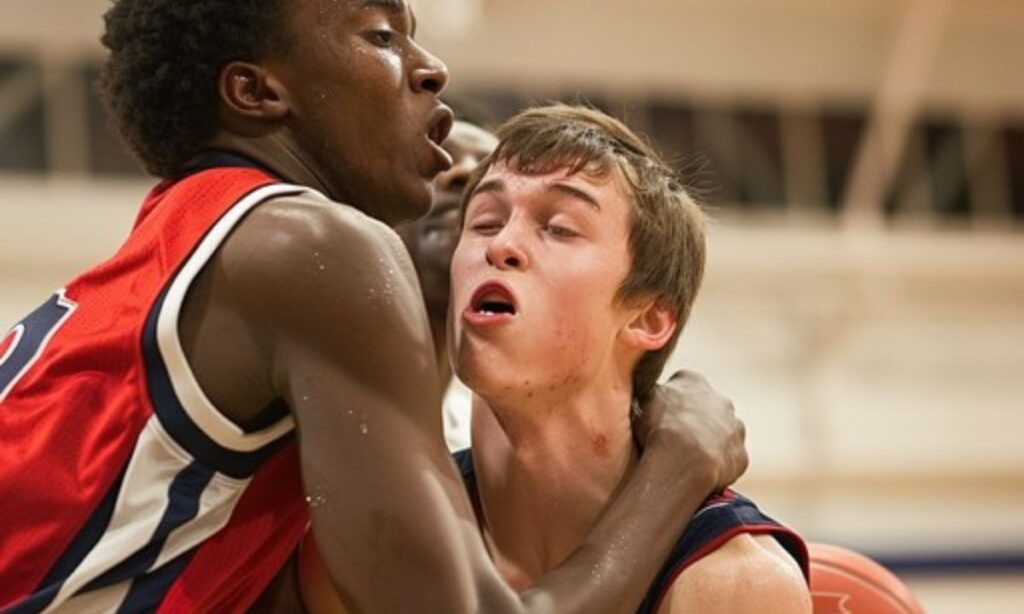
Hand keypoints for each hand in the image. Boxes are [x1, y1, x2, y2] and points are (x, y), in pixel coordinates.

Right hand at [633, 370, 747, 490]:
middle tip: (677, 439)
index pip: (683, 385)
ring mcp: (735, 428)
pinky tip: (701, 473)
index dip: (671, 402)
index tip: (661, 416)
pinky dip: (718, 466)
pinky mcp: (741, 455)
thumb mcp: (643, 400)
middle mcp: (721, 400)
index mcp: (693, 381)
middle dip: (696, 420)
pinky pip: (729, 460)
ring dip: (711, 442)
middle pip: (708, 408)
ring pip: (724, 434)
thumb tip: (651, 393)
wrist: (683, 459)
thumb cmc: (658, 428)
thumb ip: (651, 393)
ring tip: (689, 459)